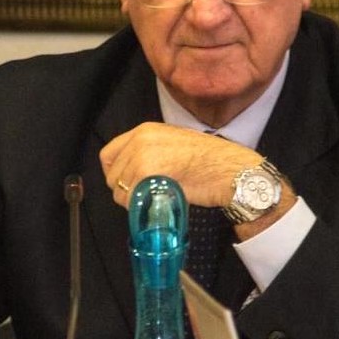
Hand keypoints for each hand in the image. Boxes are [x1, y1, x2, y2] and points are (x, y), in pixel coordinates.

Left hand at [100, 122, 258, 208]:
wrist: (229, 169)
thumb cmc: (211, 161)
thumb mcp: (175, 144)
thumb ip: (151, 152)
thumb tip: (136, 172)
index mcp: (145, 131)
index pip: (109, 154)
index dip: (114, 172)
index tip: (125, 183)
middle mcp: (139, 141)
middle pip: (113, 176)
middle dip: (125, 190)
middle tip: (145, 196)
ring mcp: (142, 158)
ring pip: (120, 191)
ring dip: (133, 201)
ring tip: (155, 200)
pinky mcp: (147, 176)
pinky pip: (131, 200)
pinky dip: (140, 208)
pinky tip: (158, 204)